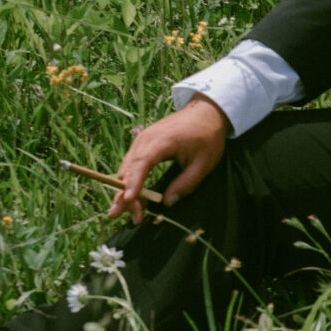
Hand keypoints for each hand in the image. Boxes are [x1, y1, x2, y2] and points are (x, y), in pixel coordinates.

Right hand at [109, 96, 230, 224]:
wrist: (205, 113)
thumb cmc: (207, 138)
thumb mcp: (204, 164)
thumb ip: (186, 184)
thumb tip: (167, 203)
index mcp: (161, 142)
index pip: (141, 164)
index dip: (134, 183)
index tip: (128, 200)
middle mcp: (145, 140)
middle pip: (128, 170)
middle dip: (124, 195)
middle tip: (124, 217)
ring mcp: (141, 140)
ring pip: (126, 168)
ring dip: (125, 191)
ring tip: (127, 213)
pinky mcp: (142, 143)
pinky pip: (131, 164)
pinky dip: (130, 181)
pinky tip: (132, 198)